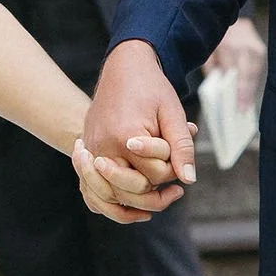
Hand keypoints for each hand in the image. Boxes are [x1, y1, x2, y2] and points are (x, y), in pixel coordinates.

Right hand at [76, 38, 194, 223]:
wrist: (122, 68)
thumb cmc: (151, 89)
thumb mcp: (172, 113)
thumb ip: (181, 146)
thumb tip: (189, 180)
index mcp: (125, 136)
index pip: (154, 174)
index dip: (172, 172)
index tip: (178, 158)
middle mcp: (102, 147)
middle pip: (130, 191)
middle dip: (156, 194)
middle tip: (176, 192)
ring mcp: (90, 152)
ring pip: (109, 197)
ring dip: (133, 205)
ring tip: (154, 204)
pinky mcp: (86, 153)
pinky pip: (91, 191)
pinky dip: (109, 204)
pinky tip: (131, 207)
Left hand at [203, 16, 266, 105]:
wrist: (231, 16)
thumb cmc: (215, 35)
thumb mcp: (207, 48)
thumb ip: (211, 67)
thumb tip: (216, 89)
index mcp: (229, 46)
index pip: (234, 74)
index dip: (237, 92)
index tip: (238, 108)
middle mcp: (245, 48)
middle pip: (248, 77)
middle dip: (245, 96)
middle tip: (243, 113)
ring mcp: (255, 49)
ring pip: (254, 75)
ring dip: (250, 93)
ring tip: (246, 110)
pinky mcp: (261, 50)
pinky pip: (257, 71)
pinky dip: (252, 84)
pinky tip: (248, 97)